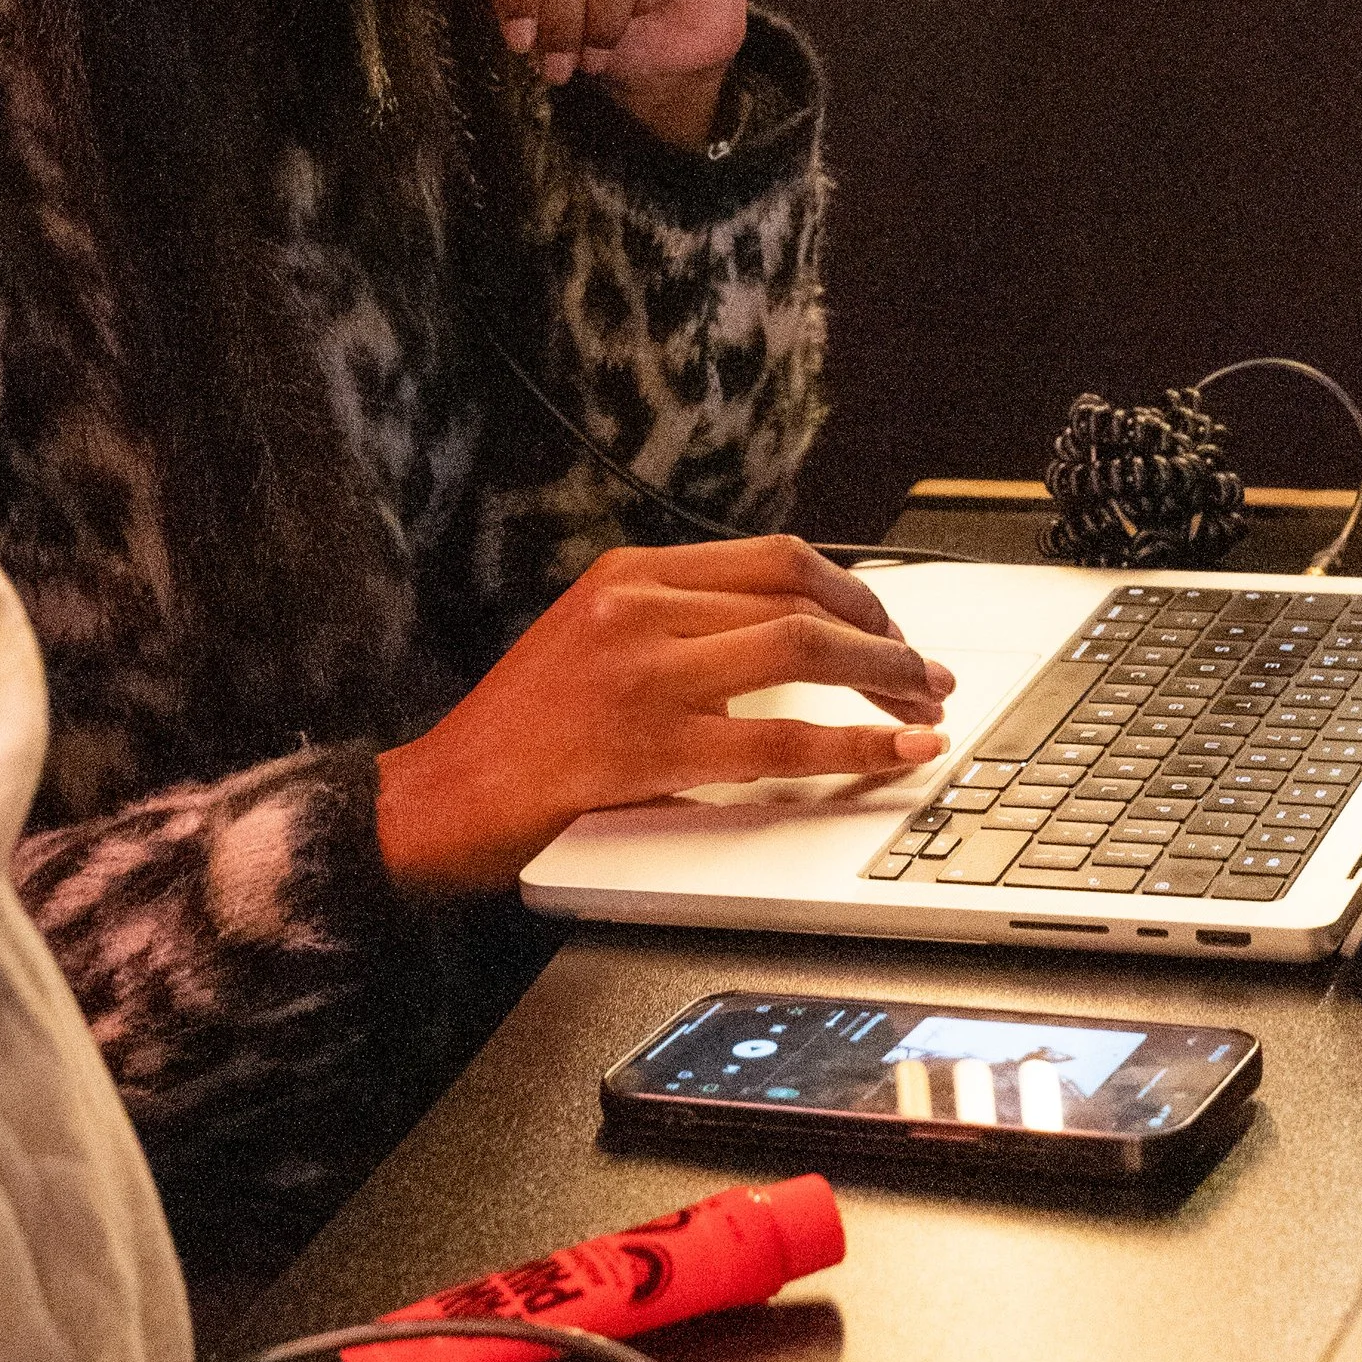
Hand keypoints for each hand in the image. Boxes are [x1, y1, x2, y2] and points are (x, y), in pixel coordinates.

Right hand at [377, 537, 954, 885]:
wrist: (436, 802)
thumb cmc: (516, 737)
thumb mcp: (591, 643)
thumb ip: (676, 629)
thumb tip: (784, 640)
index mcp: (629, 575)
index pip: (775, 559)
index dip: (853, 593)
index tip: (888, 627)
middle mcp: (640, 609)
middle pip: (801, 595)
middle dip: (883, 635)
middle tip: (925, 673)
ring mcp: (645, 676)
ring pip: (803, 651)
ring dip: (883, 677)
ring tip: (923, 706)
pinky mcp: (651, 749)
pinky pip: (781, 742)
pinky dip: (857, 745)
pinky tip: (897, 751)